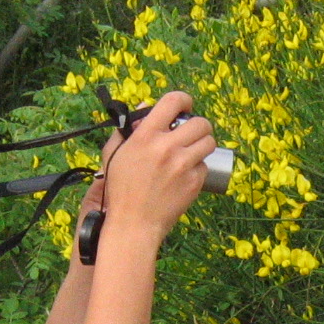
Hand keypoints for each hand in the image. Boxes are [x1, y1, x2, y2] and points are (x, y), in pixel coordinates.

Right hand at [100, 92, 214, 242]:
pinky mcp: (194, 182)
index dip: (183, 100)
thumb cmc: (121, 189)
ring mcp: (183, 165)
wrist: (134, 222)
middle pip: (200, 122)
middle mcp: (167, 147)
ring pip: (209, 142)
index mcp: (146, 135)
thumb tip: (146, 107)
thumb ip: (128, 129)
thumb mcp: (115, 154)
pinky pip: (204, 165)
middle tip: (191, 133)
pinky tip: (183, 175)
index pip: (173, 101)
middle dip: (198, 125)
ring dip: (202, 144)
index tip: (184, 106)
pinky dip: (197, 168)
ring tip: (192, 152)